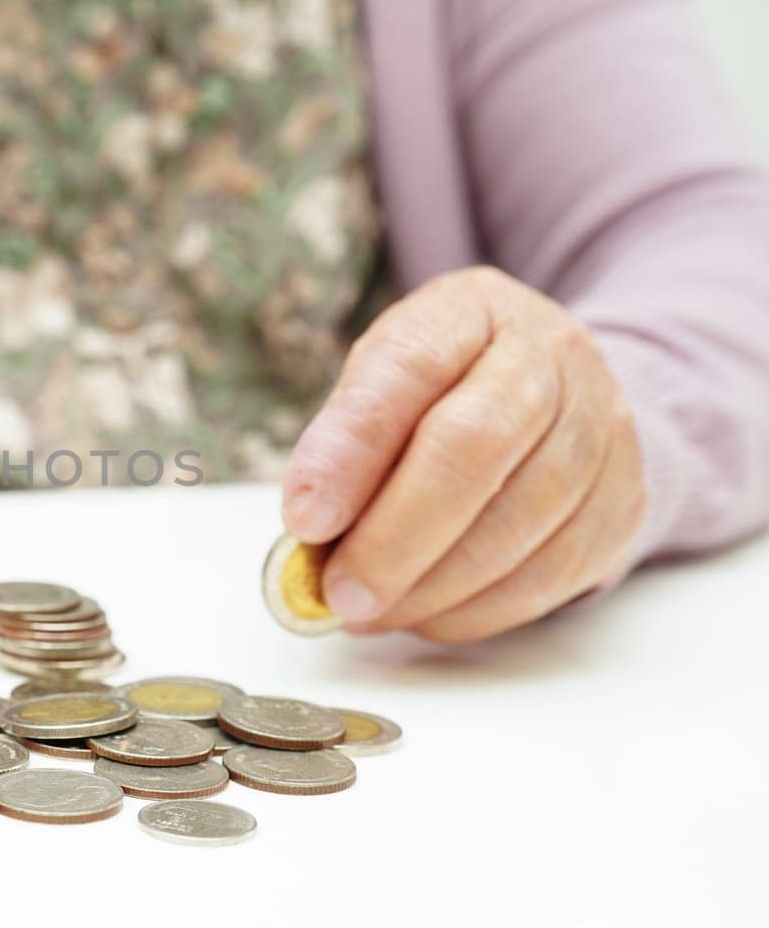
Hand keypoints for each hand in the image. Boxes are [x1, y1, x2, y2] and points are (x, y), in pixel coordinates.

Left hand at [280, 267, 645, 642]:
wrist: (559, 395)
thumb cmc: (442, 391)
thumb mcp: (383, 380)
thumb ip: (345, 437)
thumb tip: (311, 524)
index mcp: (470, 312)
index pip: (409, 368)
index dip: (352, 448)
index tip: (304, 518)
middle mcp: (550, 358)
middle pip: (473, 449)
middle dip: (393, 537)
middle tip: (337, 592)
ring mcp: (601, 430)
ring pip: (517, 524)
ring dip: (427, 588)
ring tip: (365, 612)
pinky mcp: (622, 504)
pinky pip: (548, 577)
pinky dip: (472, 612)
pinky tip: (421, 616)